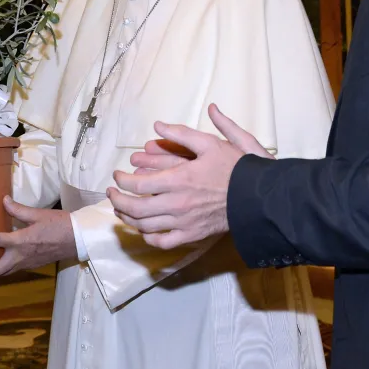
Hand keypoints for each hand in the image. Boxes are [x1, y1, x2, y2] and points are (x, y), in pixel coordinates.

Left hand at [0, 196, 76, 276]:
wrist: (78, 239)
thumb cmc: (60, 225)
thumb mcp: (38, 214)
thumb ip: (18, 209)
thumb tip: (3, 200)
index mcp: (21, 242)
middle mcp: (21, 257)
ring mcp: (26, 264)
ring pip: (2, 273)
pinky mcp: (31, 265)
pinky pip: (11, 270)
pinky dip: (0, 268)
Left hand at [108, 104, 272, 249]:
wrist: (258, 198)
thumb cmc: (235, 169)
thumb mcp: (210, 143)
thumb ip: (181, 133)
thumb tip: (158, 125)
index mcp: (178, 180)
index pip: (136, 184)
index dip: (120, 180)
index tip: (116, 175)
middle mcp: (176, 203)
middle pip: (135, 208)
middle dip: (117, 201)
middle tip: (110, 193)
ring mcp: (183, 222)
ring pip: (145, 226)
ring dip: (127, 218)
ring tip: (120, 210)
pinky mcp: (192, 236)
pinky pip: (163, 242)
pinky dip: (148, 238)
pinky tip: (144, 230)